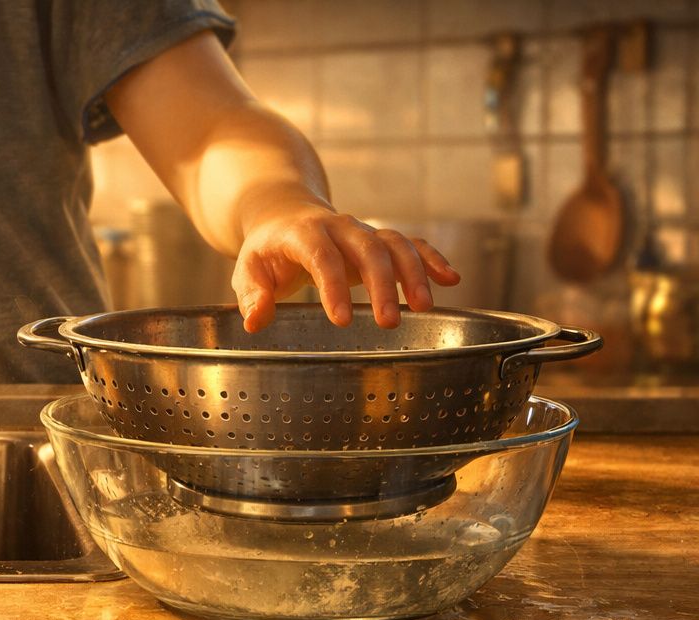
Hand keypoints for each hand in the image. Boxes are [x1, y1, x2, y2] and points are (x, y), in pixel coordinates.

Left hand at [232, 205, 461, 331]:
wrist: (286, 215)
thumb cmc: (267, 251)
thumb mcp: (248, 270)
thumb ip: (252, 295)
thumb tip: (255, 321)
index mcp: (304, 233)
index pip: (322, 257)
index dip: (334, 287)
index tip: (341, 320)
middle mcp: (340, 227)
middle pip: (367, 250)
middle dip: (382, 286)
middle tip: (389, 322)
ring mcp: (363, 232)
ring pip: (395, 245)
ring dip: (414, 273)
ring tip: (424, 306)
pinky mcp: (379, 240)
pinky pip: (411, 244)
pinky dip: (432, 259)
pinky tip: (451, 279)